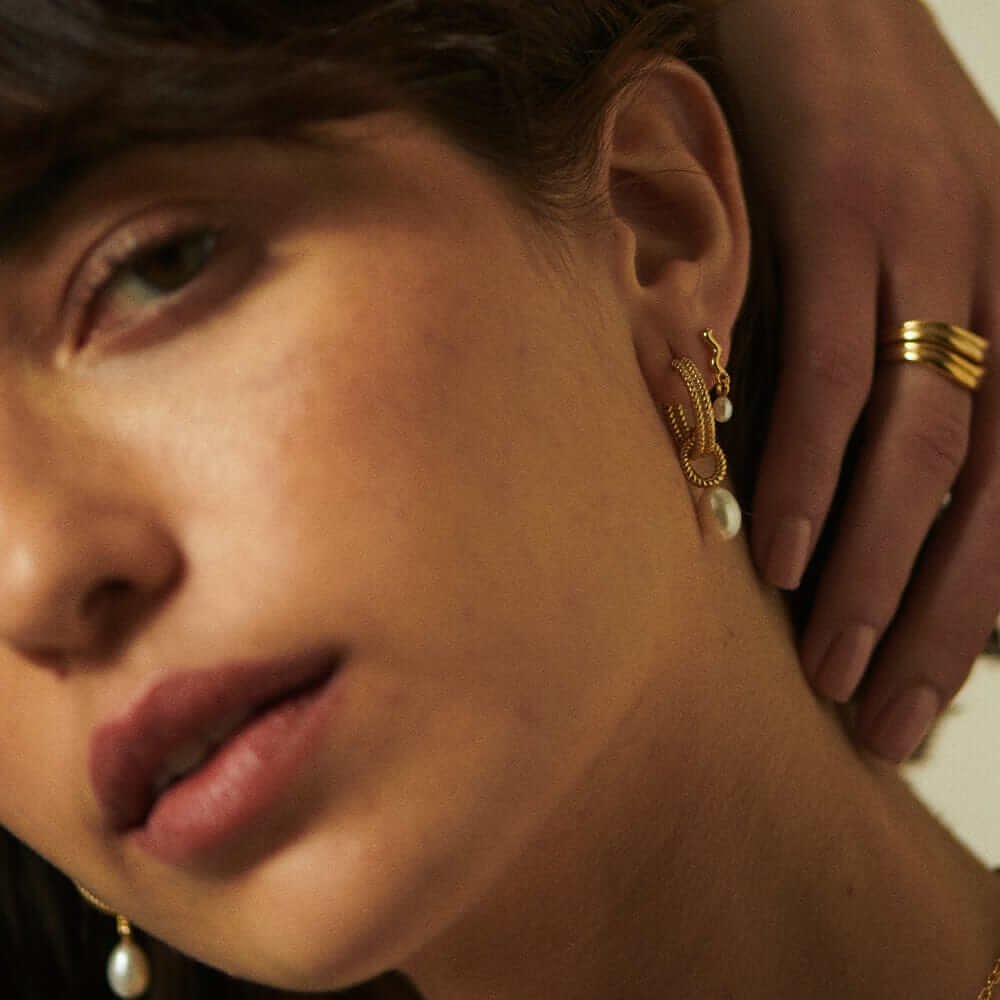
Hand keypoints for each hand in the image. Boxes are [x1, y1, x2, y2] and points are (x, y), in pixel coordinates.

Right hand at [710, 0, 999, 759]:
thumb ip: (910, 378)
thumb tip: (863, 512)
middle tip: (884, 717)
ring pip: (921, 447)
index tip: (925, 703)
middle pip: (996, 492)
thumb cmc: (850, 144)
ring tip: (834, 668)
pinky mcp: (850, 213)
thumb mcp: (914, 262)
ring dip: (876, 572)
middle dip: (940, 622)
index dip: (983, 615)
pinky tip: (780, 552)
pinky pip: (833, 369)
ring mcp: (937, 243)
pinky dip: (808, 470)